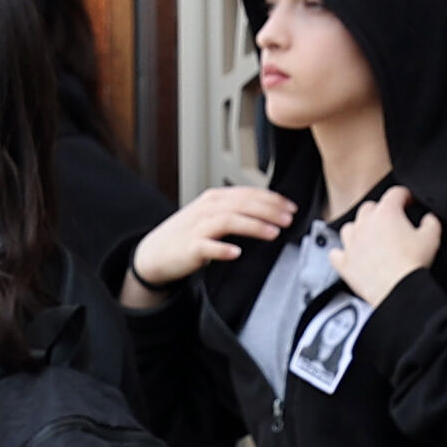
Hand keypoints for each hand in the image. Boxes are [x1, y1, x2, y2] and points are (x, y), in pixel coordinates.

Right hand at [128, 183, 293, 306]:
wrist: (155, 253)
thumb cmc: (187, 235)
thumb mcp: (211, 215)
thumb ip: (235, 211)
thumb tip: (268, 212)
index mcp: (214, 198)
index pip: (248, 193)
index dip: (272, 199)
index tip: (291, 207)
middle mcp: (207, 209)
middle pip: (242, 203)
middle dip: (269, 210)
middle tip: (288, 219)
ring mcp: (197, 228)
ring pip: (229, 221)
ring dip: (253, 226)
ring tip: (273, 233)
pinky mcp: (190, 248)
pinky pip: (208, 247)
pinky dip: (222, 249)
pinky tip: (237, 253)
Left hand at [332, 188, 442, 302]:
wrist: (398, 290)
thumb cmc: (413, 264)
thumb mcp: (432, 237)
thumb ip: (431, 221)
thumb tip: (429, 218)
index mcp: (387, 212)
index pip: (395, 193)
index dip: (405, 195)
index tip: (409, 201)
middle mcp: (365, 223)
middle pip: (369, 208)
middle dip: (380, 211)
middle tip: (391, 222)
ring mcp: (352, 243)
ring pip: (349, 227)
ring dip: (358, 230)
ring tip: (369, 237)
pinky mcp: (344, 263)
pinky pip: (336, 253)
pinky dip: (342, 253)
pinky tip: (350, 255)